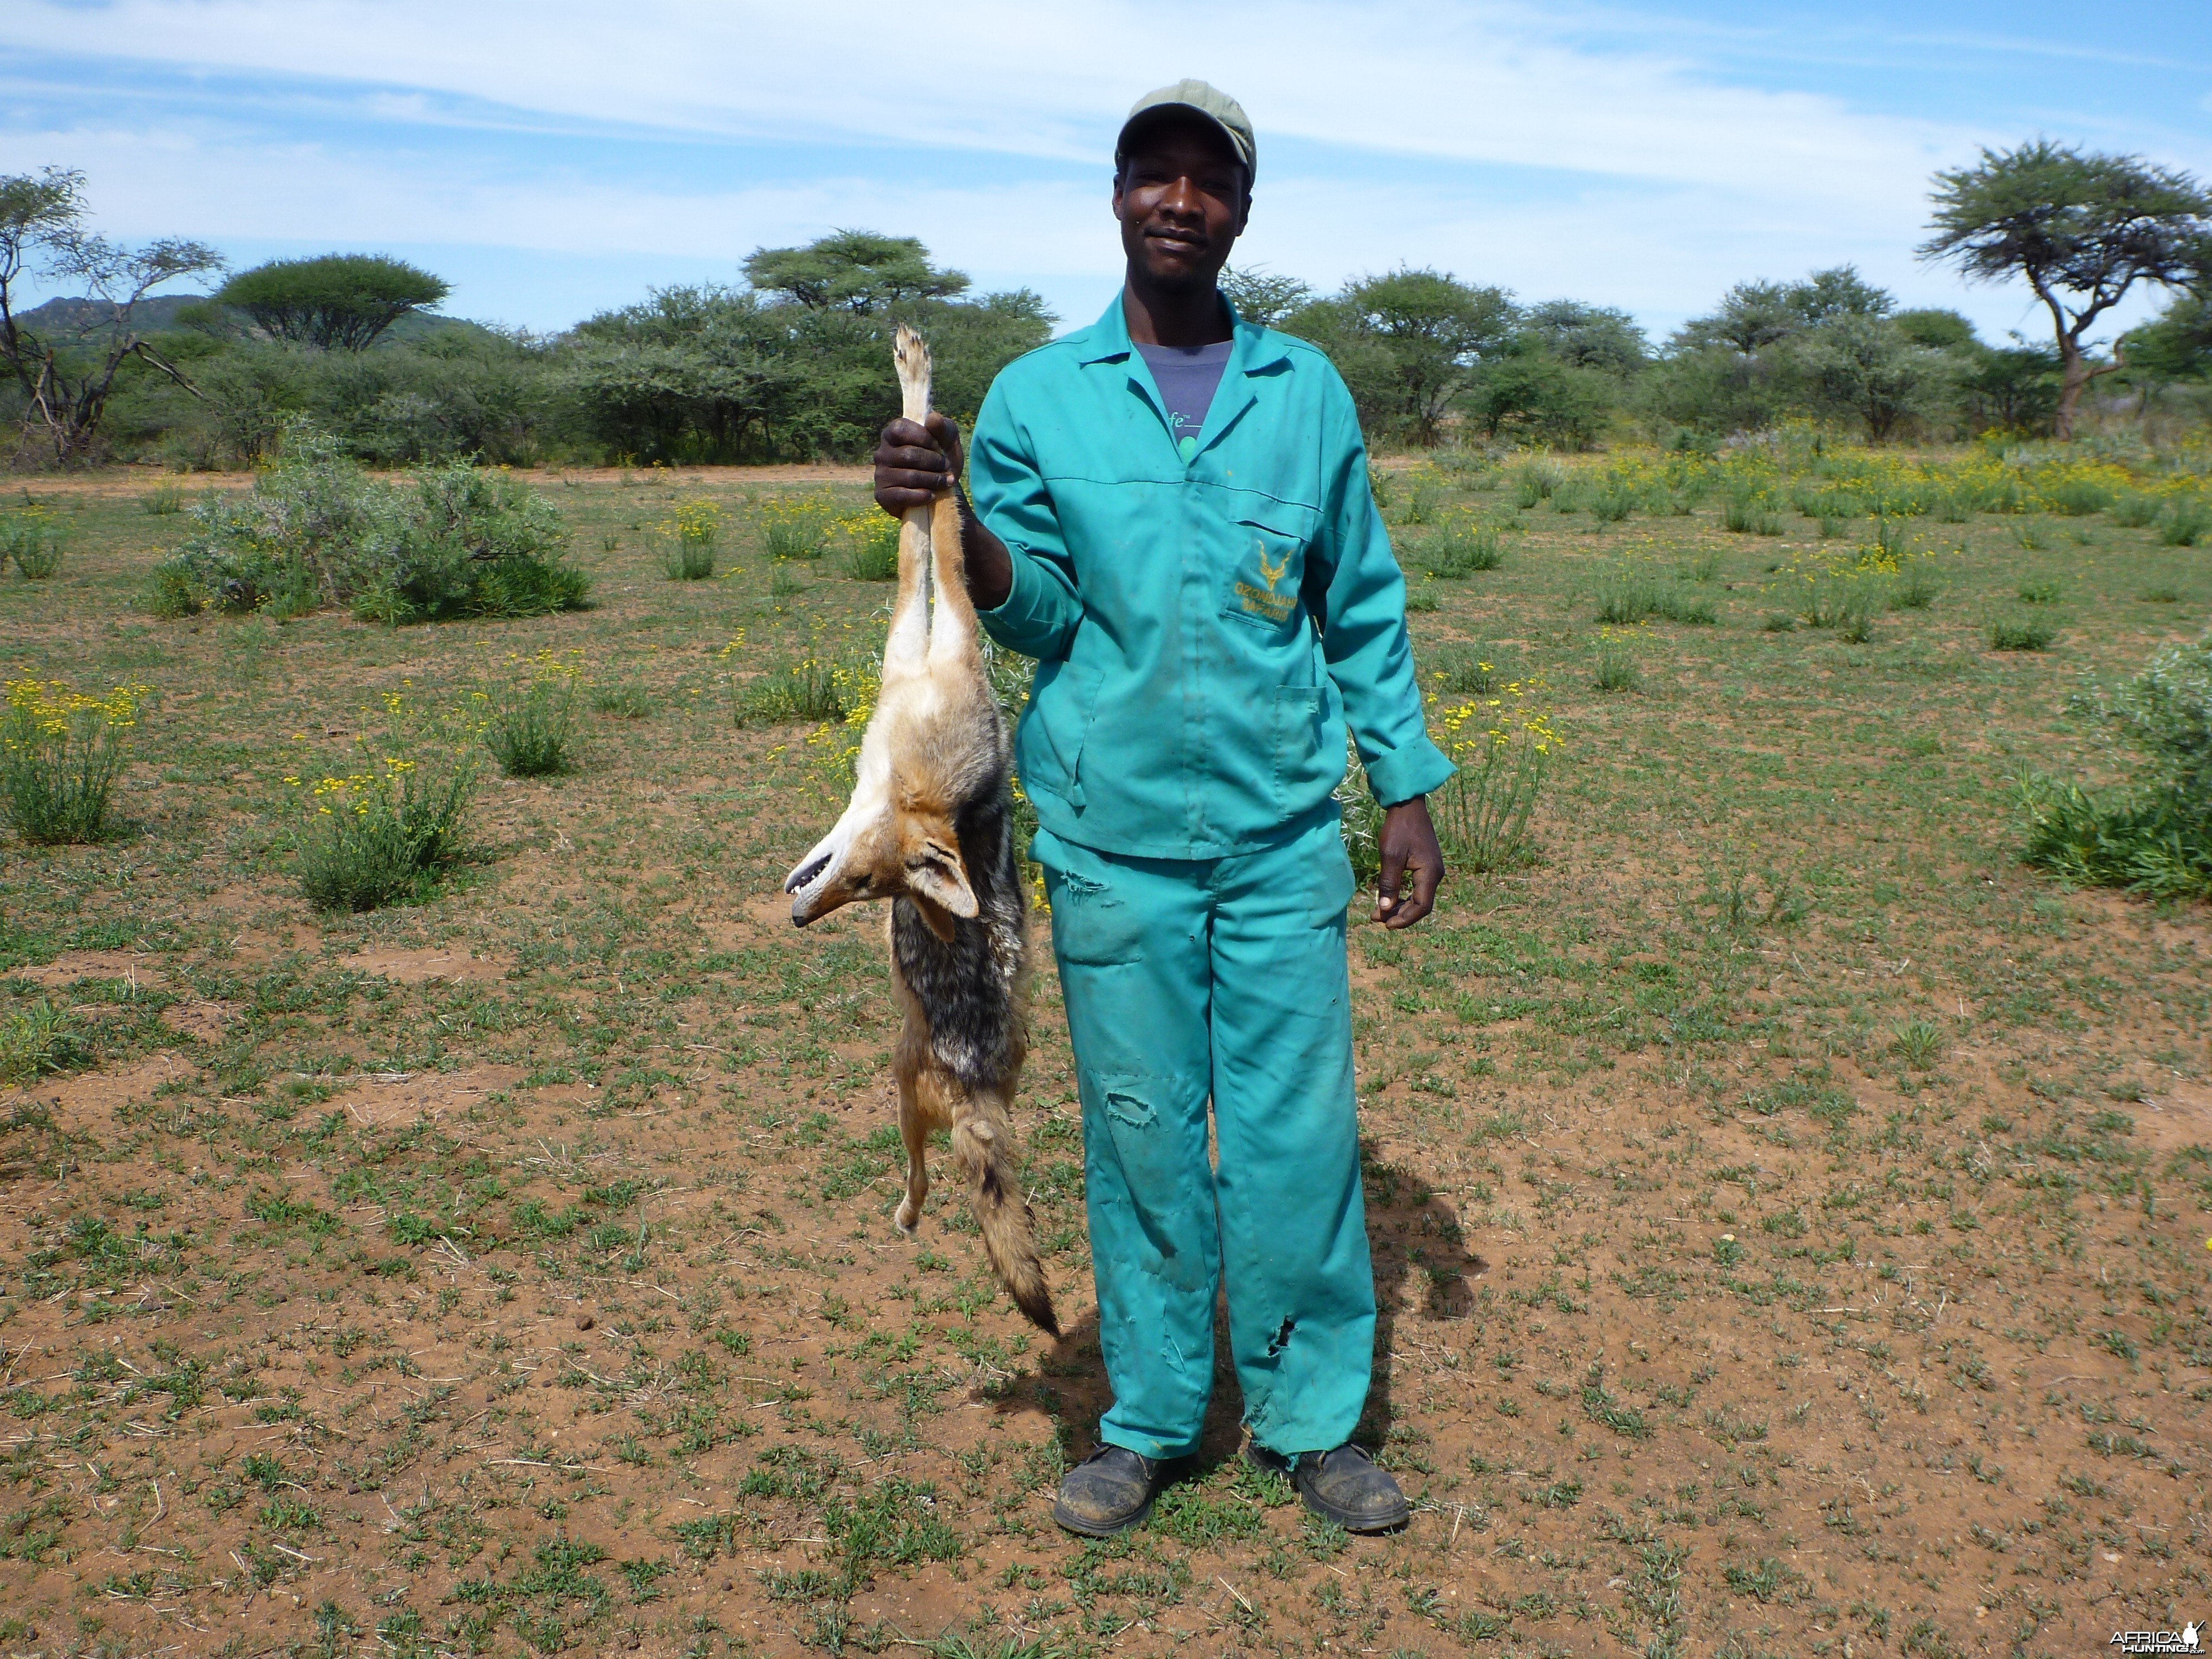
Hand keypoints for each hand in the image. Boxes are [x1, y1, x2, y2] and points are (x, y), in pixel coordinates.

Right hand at [874, 412, 963, 516]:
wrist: (941, 490)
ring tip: (945, 482)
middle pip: (908, 455)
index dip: (924, 438)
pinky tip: (932, 495)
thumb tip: (932, 419)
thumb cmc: (941, 458)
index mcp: (892, 434)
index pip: (901, 430)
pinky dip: (921, 496)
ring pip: (909, 476)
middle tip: (946, 467)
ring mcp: (880, 475)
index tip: (938, 446)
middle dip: (934, 461)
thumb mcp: (947, 439)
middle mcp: (881, 453)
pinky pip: (901, 495)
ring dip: (933, 480)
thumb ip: (942, 427)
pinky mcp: (882, 495)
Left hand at [1376, 797, 1444, 928]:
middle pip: (1421, 906)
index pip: (1421, 907)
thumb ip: (1389, 883)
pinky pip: (1418, 888)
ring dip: (1400, 907)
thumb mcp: (1390, 855)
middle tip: (1377, 918)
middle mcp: (1436, 874)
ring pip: (1419, 898)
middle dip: (1400, 915)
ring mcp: (1433, 870)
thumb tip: (1385, 909)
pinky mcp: (1427, 866)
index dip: (1405, 919)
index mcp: (1430, 874)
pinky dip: (1404, 896)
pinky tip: (1389, 898)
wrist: (1408, 806)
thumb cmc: (1398, 828)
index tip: (1386, 924)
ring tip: (1379, 911)